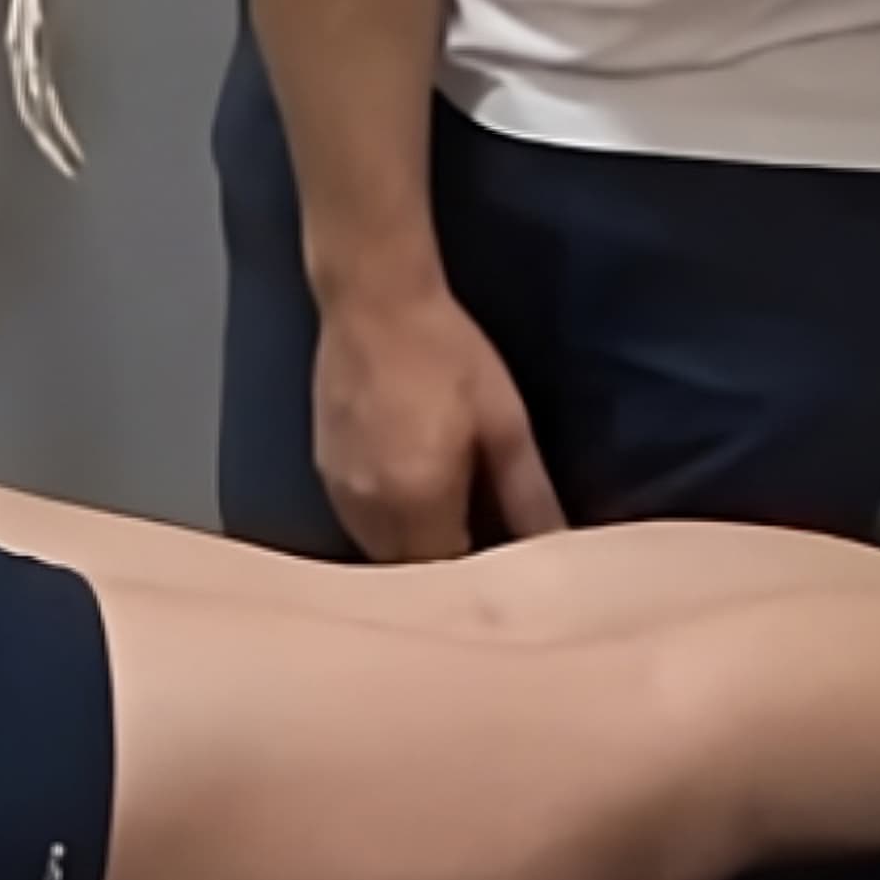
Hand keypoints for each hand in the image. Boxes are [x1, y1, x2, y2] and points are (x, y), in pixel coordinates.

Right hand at [311, 280, 565, 562]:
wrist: (373, 300)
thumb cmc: (449, 354)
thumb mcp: (505, 425)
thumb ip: (528, 496)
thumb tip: (557, 547)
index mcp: (418, 501)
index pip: (449, 576)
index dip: (479, 579)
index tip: (507, 566)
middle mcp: (369, 509)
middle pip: (409, 572)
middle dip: (444, 566)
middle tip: (483, 543)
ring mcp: (339, 493)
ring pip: (379, 552)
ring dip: (412, 548)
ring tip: (449, 520)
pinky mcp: (323, 473)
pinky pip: (359, 523)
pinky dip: (387, 525)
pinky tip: (410, 495)